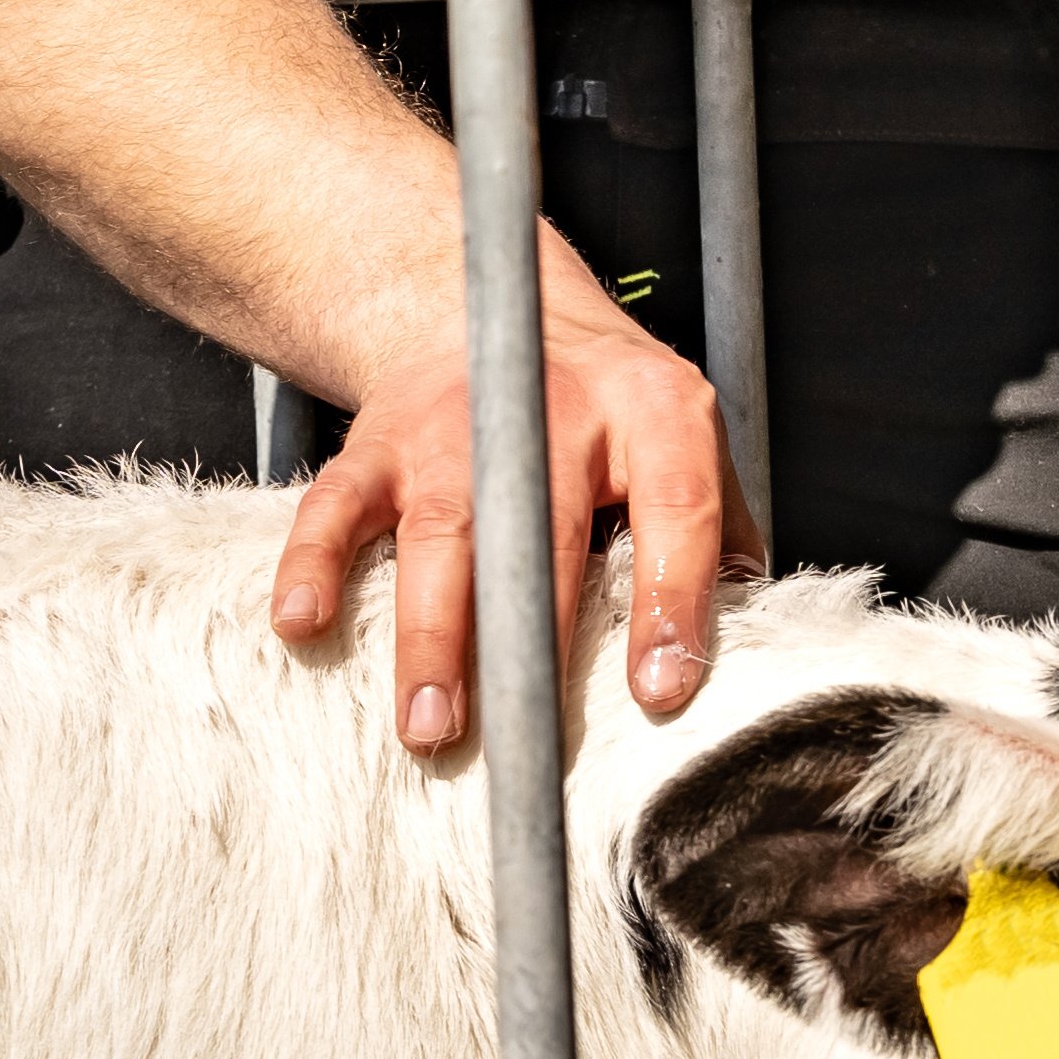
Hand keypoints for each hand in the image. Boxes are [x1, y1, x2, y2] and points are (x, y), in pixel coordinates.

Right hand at [270, 234, 757, 751]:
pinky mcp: (376, 442)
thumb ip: (717, 532)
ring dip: (432, 637)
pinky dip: (312, 565)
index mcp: (655, 412)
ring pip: (443, 534)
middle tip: (525, 748)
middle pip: (546, 533)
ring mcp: (455, 425)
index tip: (662, 693)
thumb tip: (756, 640)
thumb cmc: (607, 410)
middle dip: (532, 646)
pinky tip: (301, 626)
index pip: (676, 510)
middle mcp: (555, 411)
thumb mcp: (684, 440)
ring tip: (429, 728)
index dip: (672, 602)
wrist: (493, 311)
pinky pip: (334, 505)